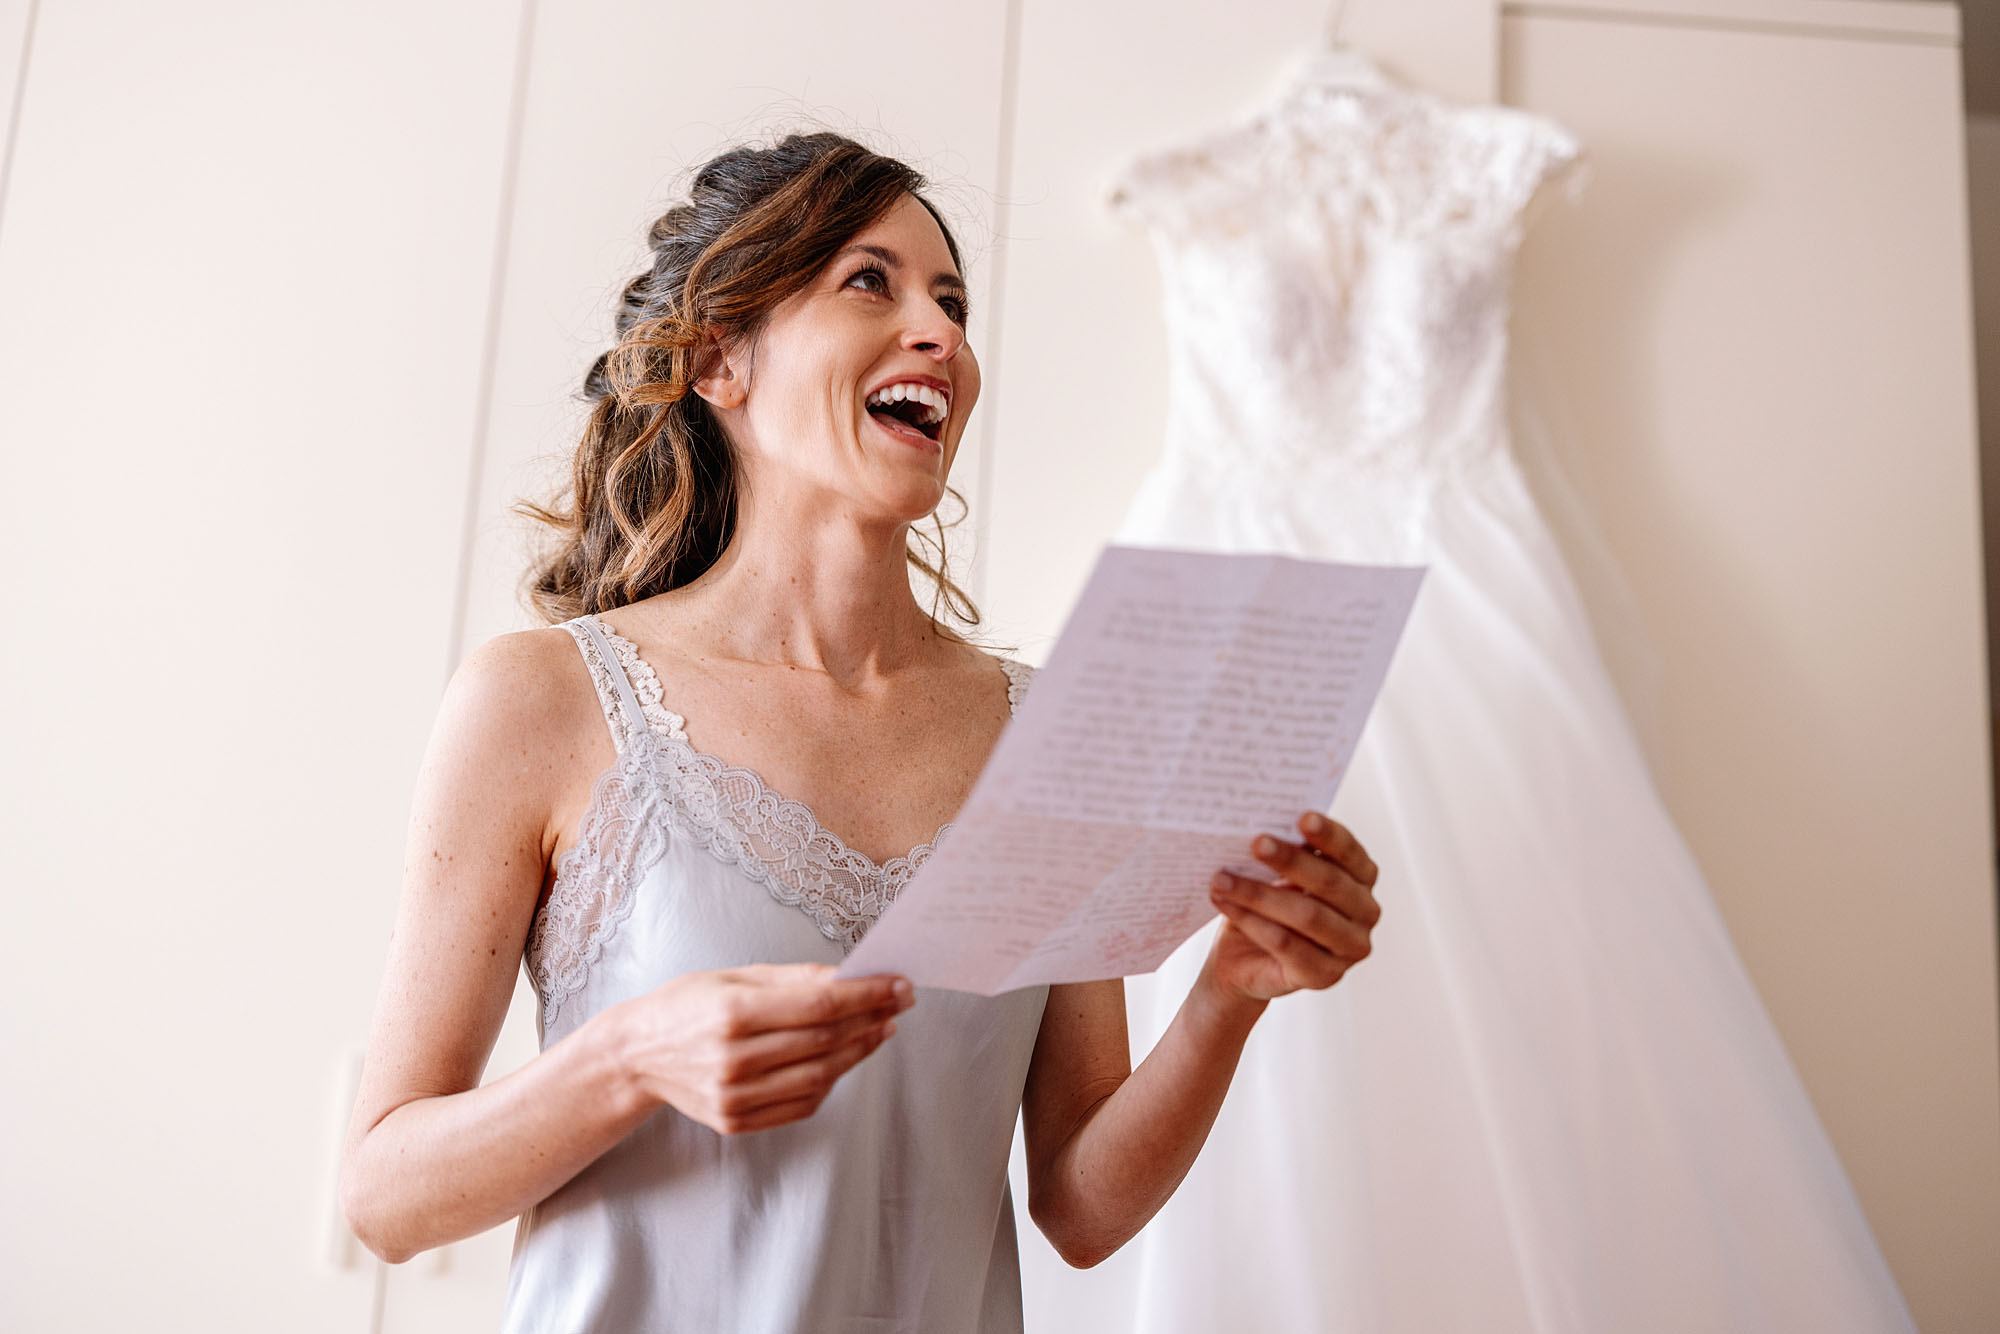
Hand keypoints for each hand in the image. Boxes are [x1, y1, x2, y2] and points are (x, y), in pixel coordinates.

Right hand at [609, 964, 912, 1134]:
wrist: (636, 1055)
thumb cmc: (687, 1006)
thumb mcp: (735, 977)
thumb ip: (795, 978)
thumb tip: (850, 977)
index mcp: (732, 1014)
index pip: (820, 1006)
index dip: (867, 996)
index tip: (899, 985)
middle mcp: (733, 1060)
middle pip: (825, 1042)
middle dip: (872, 1020)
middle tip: (899, 1004)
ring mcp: (735, 1097)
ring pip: (821, 1077)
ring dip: (859, 1052)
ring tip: (880, 1030)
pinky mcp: (736, 1122)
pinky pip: (802, 1105)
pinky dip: (831, 1082)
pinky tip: (843, 1059)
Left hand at [1202, 812, 1380, 1004]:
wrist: (1243, 959)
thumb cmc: (1266, 902)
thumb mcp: (1276, 873)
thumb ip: (1282, 852)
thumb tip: (1262, 826)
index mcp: (1362, 878)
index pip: (1351, 852)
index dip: (1329, 835)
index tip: (1302, 817)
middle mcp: (1366, 912)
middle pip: (1329, 882)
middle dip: (1290, 860)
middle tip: (1255, 843)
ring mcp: (1350, 948)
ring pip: (1307, 915)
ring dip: (1260, 894)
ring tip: (1222, 878)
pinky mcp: (1325, 976)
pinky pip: (1287, 945)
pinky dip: (1253, 922)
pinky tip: (1226, 904)